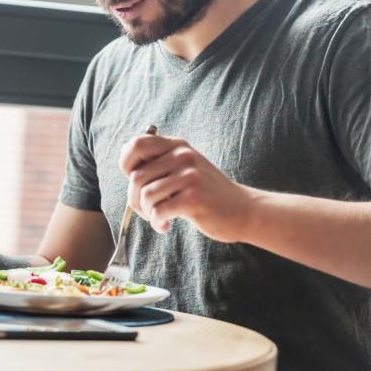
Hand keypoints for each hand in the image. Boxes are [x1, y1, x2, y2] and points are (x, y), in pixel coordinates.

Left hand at [119, 133, 251, 242]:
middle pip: (137, 177)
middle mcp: (183, 155)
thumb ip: (161, 164)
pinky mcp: (194, 198)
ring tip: (159, 218)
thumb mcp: (185, 169)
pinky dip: (156, 222)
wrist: (243, 210)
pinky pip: (158, 211)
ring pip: (145, 195)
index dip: (127, 164)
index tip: (136, 183)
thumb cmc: (207, 193)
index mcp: (177, 146)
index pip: (137, 144)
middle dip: (135, 200)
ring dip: (147, 213)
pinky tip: (165, 225)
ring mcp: (190, 175)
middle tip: (148, 211)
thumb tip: (128, 171)